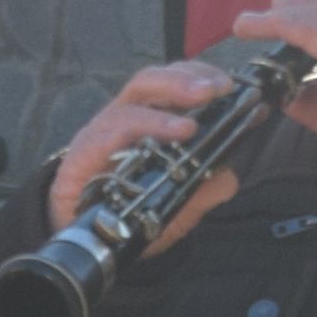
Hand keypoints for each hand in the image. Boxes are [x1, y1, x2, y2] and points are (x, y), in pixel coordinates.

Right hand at [48, 61, 244, 239]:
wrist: (80, 240)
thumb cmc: (125, 211)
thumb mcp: (175, 206)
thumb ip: (202, 190)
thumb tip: (229, 176)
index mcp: (147, 121)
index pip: (174, 84)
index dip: (203, 77)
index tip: (235, 86)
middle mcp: (127, 116)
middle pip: (156, 78)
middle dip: (190, 76)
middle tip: (220, 87)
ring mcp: (105, 129)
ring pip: (138, 91)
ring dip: (173, 91)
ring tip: (203, 102)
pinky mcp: (86, 149)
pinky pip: (115, 127)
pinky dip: (149, 125)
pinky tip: (177, 132)